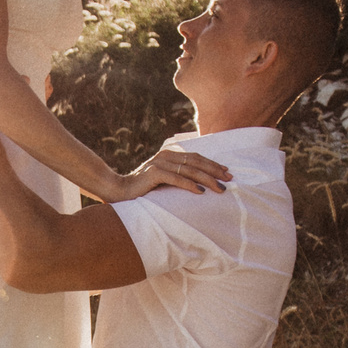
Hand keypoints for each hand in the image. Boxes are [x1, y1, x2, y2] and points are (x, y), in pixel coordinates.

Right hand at [107, 146, 230, 199]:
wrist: (119, 191)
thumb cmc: (143, 189)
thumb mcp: (164, 180)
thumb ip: (178, 176)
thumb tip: (200, 183)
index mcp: (170, 155)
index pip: (196, 157)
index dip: (212, 164)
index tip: (227, 172)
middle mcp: (166, 156)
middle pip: (196, 162)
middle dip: (214, 171)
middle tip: (229, 179)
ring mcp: (159, 163)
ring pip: (189, 170)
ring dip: (207, 179)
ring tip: (220, 188)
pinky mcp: (153, 173)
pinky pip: (176, 179)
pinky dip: (189, 185)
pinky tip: (201, 192)